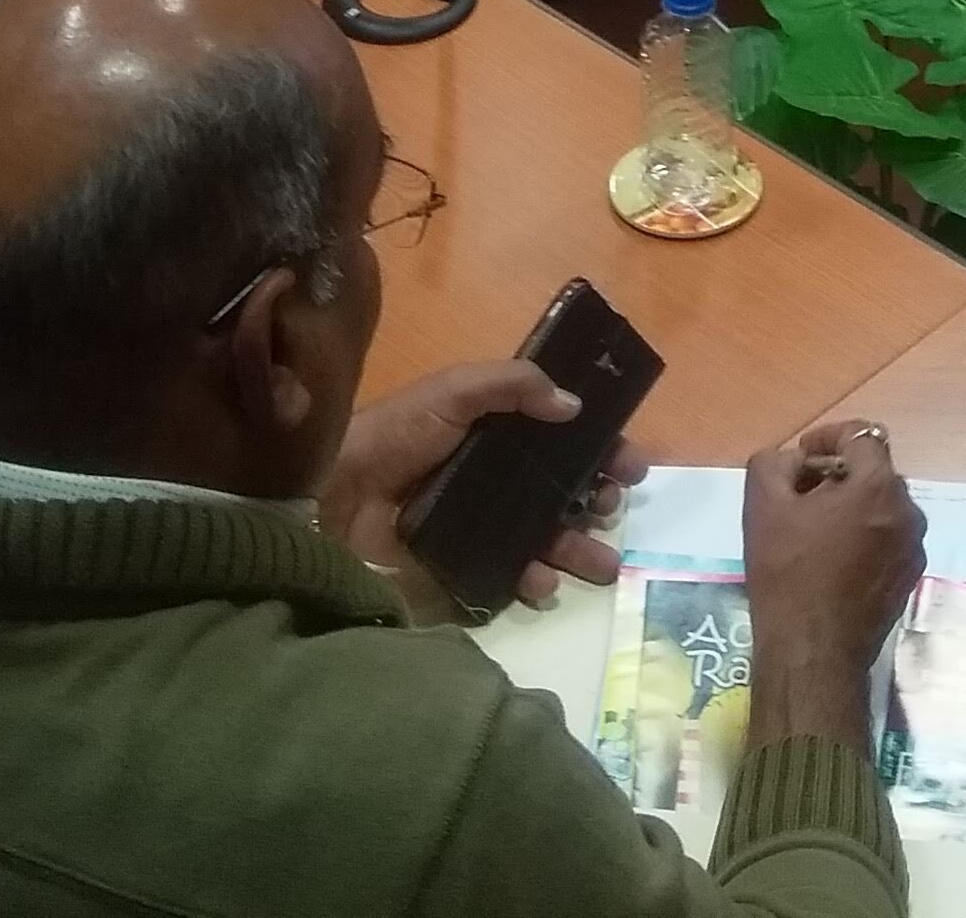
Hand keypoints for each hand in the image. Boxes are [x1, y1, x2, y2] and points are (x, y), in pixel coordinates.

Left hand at [337, 360, 654, 617]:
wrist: (334, 502)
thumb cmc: (396, 436)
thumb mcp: (454, 392)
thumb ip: (514, 386)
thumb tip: (575, 405)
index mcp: (495, 431)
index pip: (562, 437)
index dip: (600, 447)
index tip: (631, 462)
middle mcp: (495, 477)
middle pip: (565, 489)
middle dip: (599, 498)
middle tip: (614, 503)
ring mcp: (482, 525)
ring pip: (548, 537)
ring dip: (582, 547)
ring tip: (604, 561)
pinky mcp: (464, 567)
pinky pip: (513, 576)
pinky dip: (536, 580)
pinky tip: (543, 580)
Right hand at [741, 418, 924, 743]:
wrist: (813, 652)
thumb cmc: (787, 574)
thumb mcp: (763, 505)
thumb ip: (775, 462)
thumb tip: (795, 461)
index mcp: (879, 487)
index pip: (862, 436)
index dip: (829, 437)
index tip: (802, 457)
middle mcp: (909, 512)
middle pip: (873, 474)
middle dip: (837, 475)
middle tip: (800, 495)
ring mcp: (913, 549)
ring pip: (882, 508)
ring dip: (851, 507)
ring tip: (813, 530)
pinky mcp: (909, 580)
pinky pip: (887, 540)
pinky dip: (863, 537)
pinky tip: (832, 561)